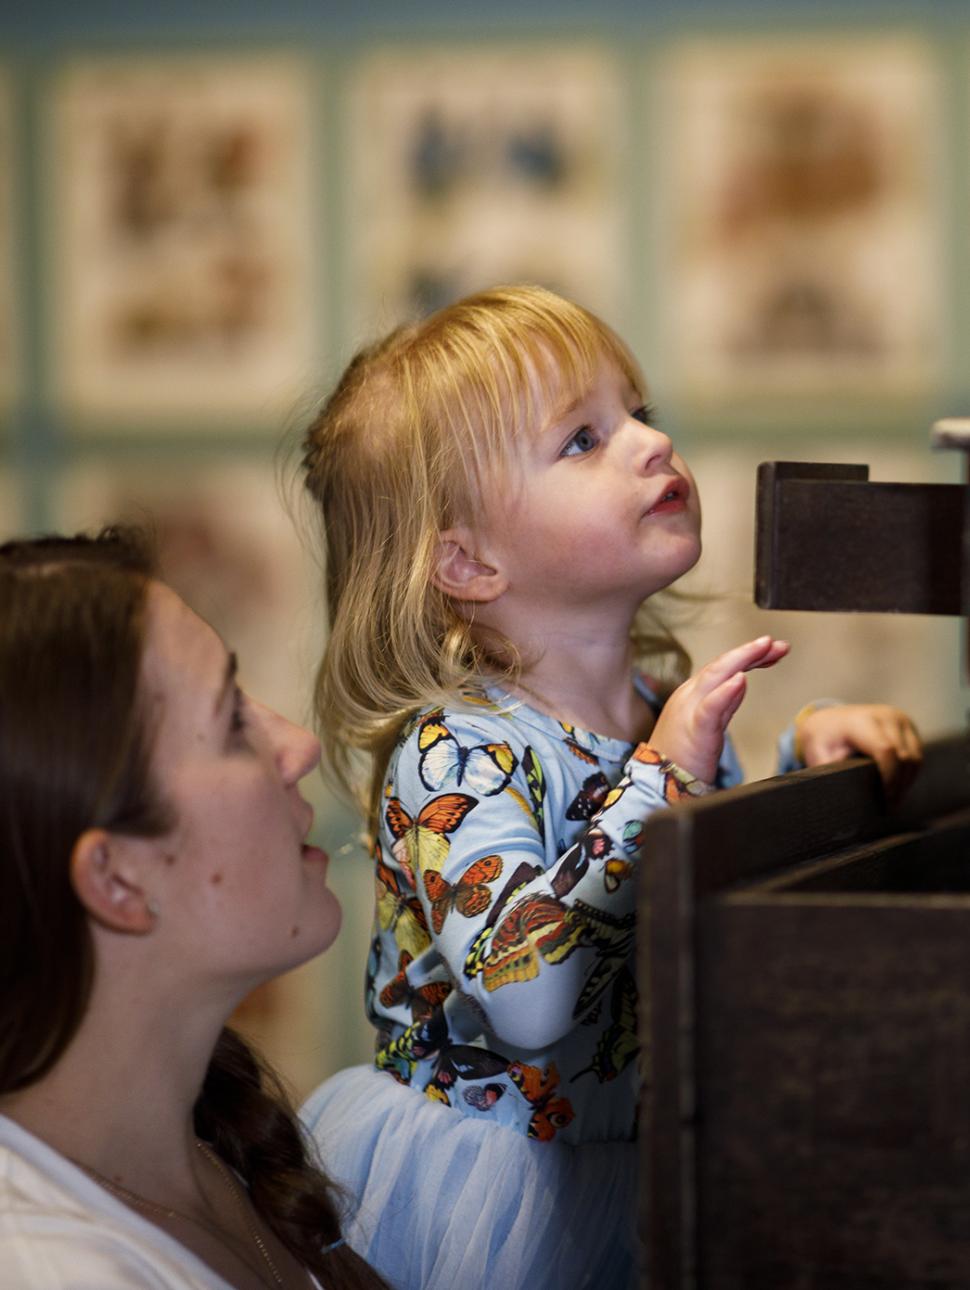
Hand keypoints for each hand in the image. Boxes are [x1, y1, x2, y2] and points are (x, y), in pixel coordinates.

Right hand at [649, 636, 788, 782]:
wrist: (658, 785)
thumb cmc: (681, 759)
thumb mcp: (708, 725)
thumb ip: (725, 703)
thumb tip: (741, 680)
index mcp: (692, 695)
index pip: (723, 668)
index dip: (749, 655)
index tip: (774, 649)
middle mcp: (689, 697)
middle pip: (721, 666)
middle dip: (750, 651)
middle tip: (778, 644)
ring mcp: (689, 711)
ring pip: (715, 677)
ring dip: (742, 659)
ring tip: (764, 647)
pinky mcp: (695, 732)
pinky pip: (710, 709)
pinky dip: (725, 692)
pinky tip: (741, 679)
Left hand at [796, 704, 921, 798]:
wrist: (830, 720)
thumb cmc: (823, 740)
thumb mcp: (818, 755)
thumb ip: (830, 773)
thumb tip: (840, 799)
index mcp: (861, 721)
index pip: (886, 751)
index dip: (889, 779)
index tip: (884, 803)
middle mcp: (885, 716)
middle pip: (904, 756)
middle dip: (898, 786)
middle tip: (889, 809)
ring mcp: (899, 719)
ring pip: (915, 757)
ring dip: (906, 782)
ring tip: (893, 803)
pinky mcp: (908, 726)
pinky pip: (917, 754)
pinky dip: (909, 773)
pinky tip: (897, 789)